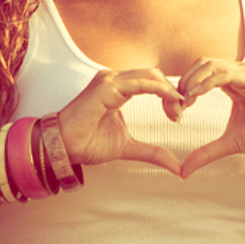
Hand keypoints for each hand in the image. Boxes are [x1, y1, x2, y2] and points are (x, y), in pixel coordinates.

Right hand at [57, 68, 184, 174]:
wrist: (64, 147)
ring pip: (149, 76)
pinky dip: (157, 89)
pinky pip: (138, 83)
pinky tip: (169, 98)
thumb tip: (177, 168)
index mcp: (119, 88)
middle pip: (154, 76)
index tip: (178, 115)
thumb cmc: (88, 143)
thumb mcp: (129, 147)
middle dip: (172, 92)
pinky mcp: (106, 87)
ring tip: (177, 109)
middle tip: (180, 114)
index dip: (169, 95)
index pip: (152, 81)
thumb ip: (152, 152)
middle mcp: (114, 79)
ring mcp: (109, 81)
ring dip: (168, 91)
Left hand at [177, 58, 244, 179]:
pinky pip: (227, 74)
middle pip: (202, 63)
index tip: (175, 110)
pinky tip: (196, 95)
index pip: (200, 72)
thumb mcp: (230, 143)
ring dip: (192, 80)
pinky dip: (208, 81)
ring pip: (212, 65)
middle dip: (184, 81)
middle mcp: (240, 73)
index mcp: (233, 82)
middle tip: (176, 105)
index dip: (184, 87)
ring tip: (183, 100)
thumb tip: (183, 171)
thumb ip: (206, 152)